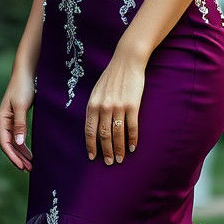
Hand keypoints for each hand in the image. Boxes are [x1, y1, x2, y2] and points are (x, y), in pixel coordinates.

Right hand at [0, 67, 35, 171]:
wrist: (24, 73)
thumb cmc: (22, 87)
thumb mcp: (22, 105)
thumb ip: (20, 124)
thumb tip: (19, 143)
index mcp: (1, 120)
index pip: (5, 144)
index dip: (13, 157)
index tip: (22, 167)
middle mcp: (3, 122)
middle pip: (9, 145)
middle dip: (18, 158)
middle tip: (30, 170)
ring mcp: (9, 121)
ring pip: (13, 142)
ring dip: (21, 154)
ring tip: (30, 165)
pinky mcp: (16, 119)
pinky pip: (18, 136)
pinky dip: (23, 145)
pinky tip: (29, 152)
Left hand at [84, 48, 145, 164]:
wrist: (127, 61)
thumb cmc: (111, 76)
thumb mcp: (97, 91)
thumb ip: (94, 107)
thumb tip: (93, 126)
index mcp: (93, 104)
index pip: (89, 130)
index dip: (91, 145)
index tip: (93, 157)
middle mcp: (104, 107)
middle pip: (104, 136)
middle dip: (106, 151)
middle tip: (109, 162)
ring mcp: (118, 107)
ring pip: (117, 134)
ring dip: (119, 149)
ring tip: (120, 159)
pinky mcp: (132, 105)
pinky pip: (132, 127)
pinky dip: (132, 139)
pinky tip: (133, 147)